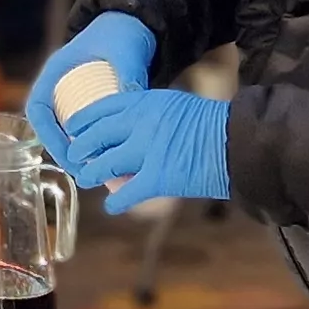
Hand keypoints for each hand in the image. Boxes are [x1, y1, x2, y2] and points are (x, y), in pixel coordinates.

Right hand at [26, 12, 158, 170]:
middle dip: (63, 152)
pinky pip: (86, 131)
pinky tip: (111, 163)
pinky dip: (95, 148)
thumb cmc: (123, 32)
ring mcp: (75, 98)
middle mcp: (61, 87)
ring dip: (79, 154)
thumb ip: (129, 71)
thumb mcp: (124, 49)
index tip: (65, 152)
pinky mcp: (91, 106)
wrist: (136, 25)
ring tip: (98, 174)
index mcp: (56, 71)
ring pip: (67, 133)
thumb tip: (133, 99)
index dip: (46, 133)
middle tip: (83, 172)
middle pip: (50, 126)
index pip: (37, 107)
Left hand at [60, 87, 231, 214]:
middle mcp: (140, 124)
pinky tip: (111, 206)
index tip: (72, 128)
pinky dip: (116, 202)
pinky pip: (127, 193)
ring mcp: (146, 151)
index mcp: (144, 102)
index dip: (83, 121)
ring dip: (92, 174)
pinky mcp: (157, 178)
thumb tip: (131, 128)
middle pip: (96, 137)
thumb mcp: (174, 104)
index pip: (101, 109)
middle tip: (75, 156)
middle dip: (81, 148)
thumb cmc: (212, 123)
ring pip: (105, 165)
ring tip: (86, 179)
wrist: (236, 142)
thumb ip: (149, 113)